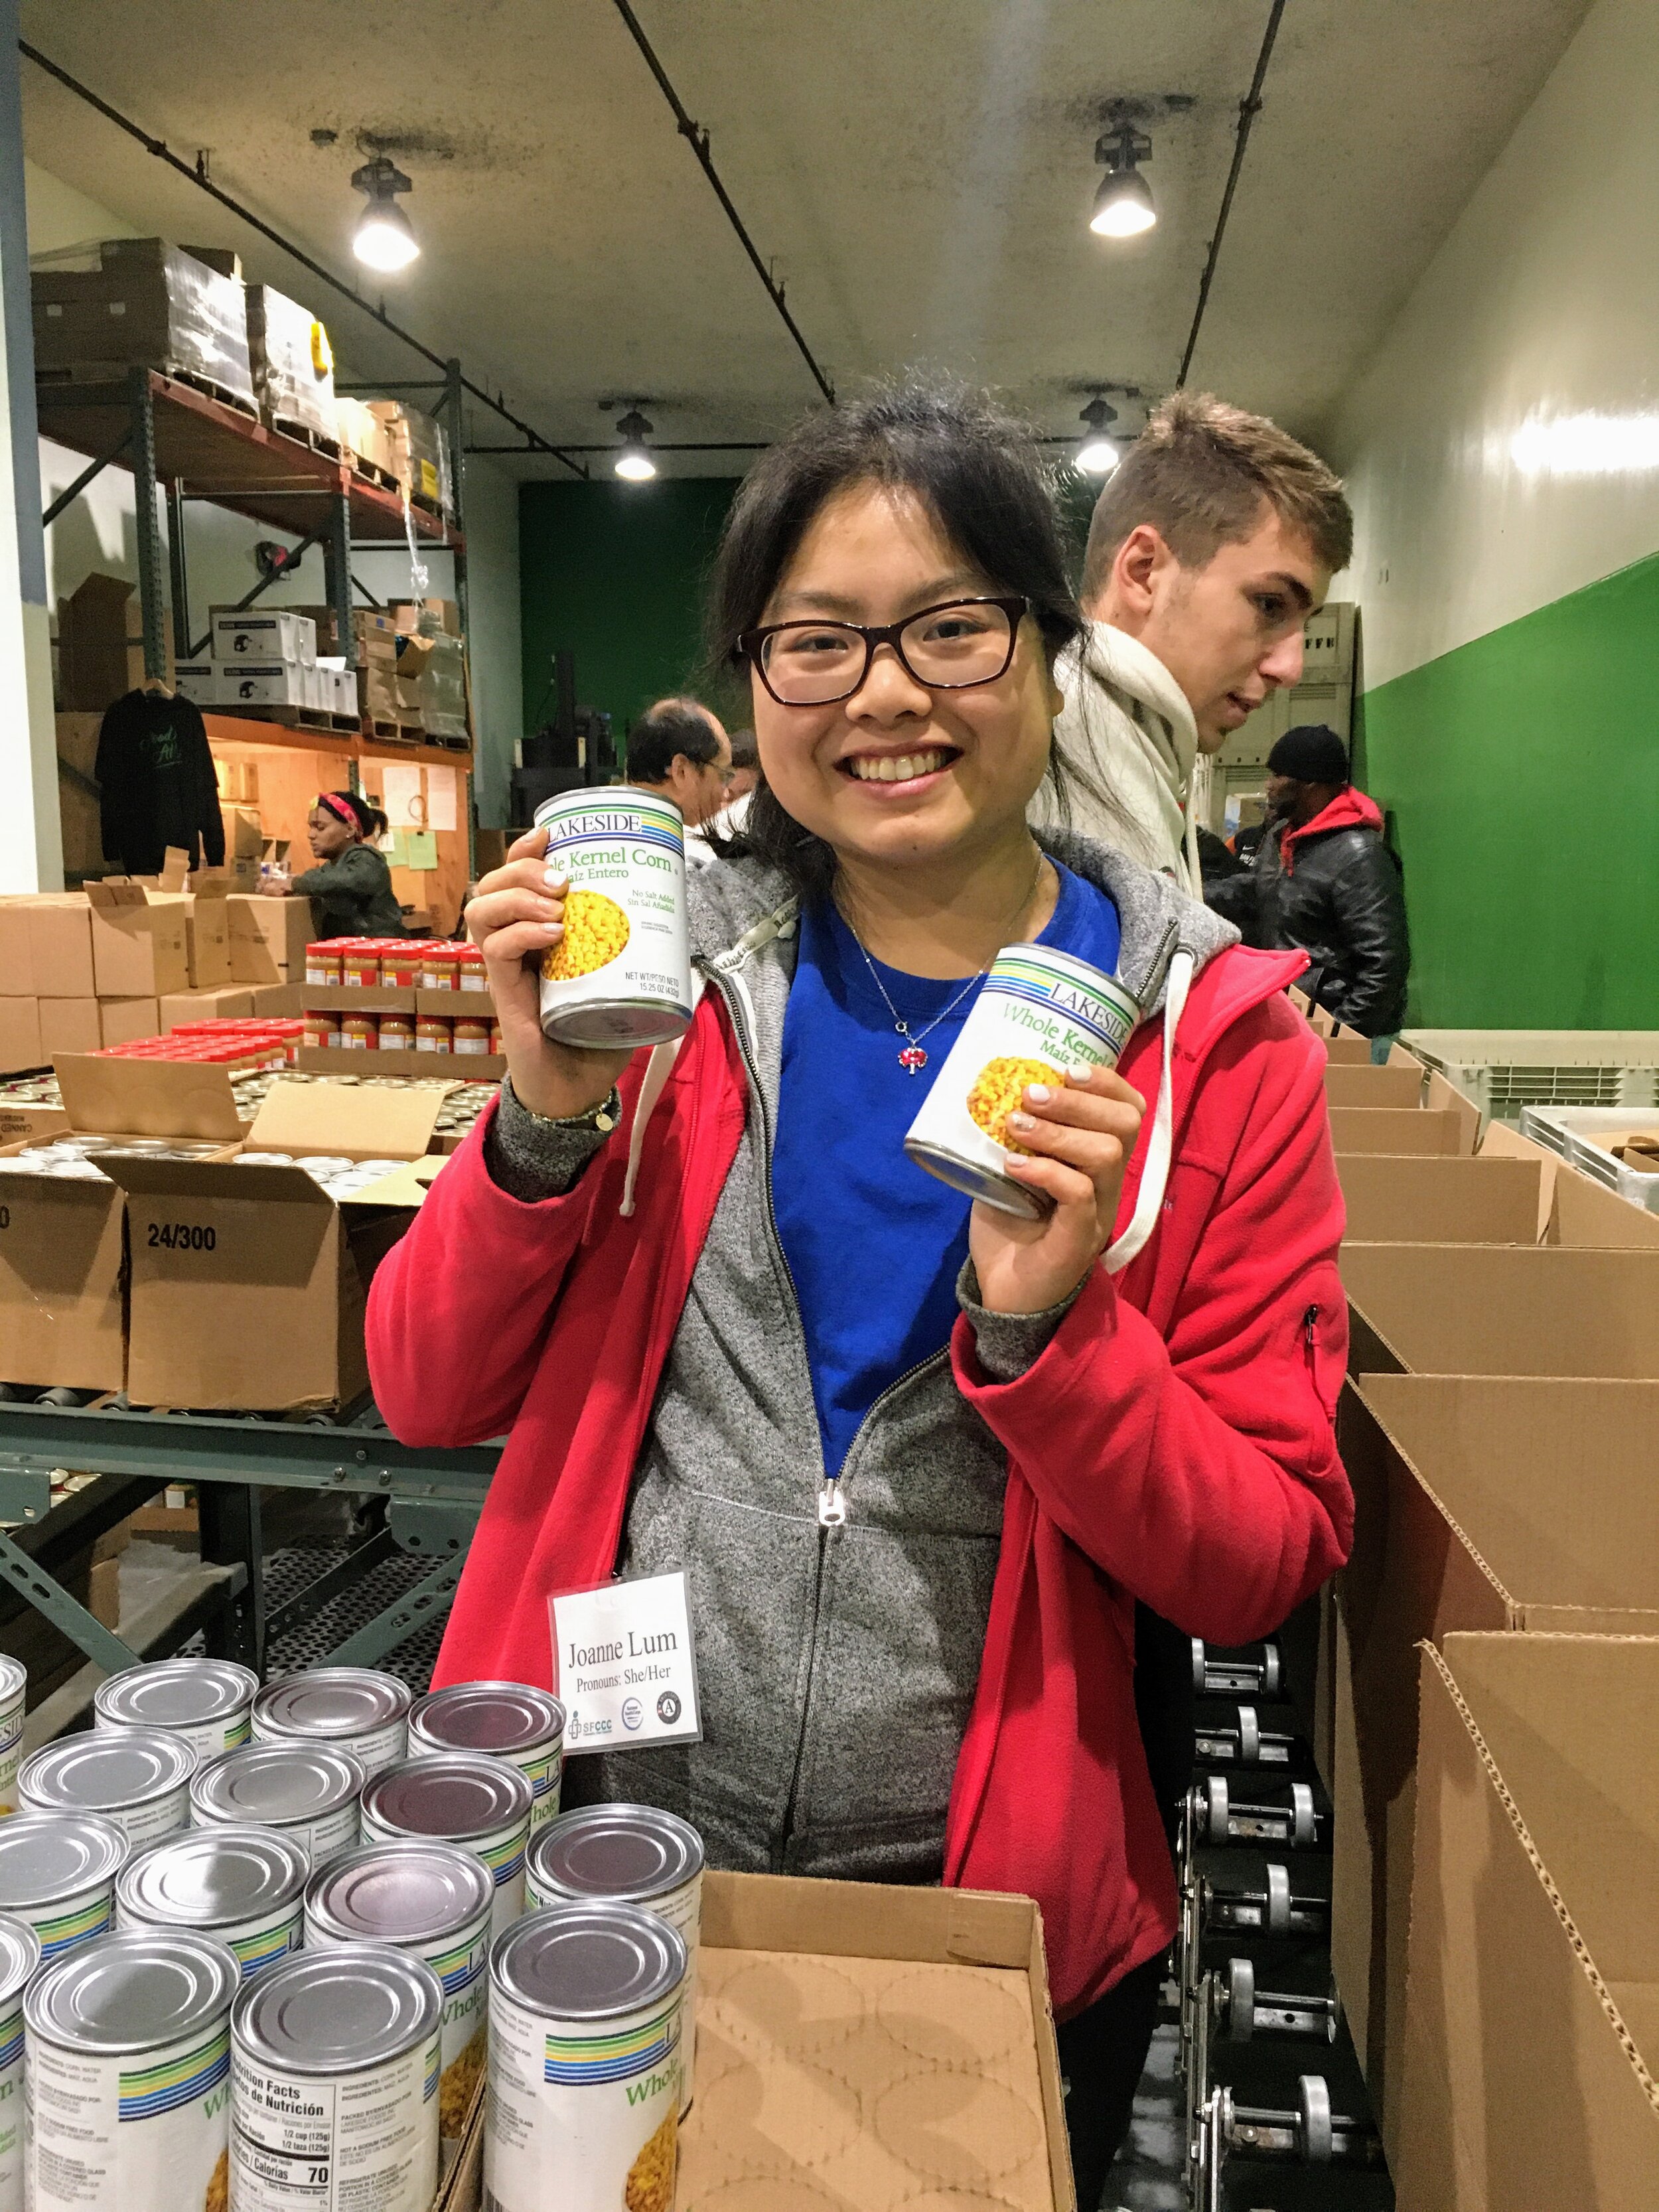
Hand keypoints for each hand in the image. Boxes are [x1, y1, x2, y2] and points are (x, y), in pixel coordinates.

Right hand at [464, 827, 637, 1118]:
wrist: (577, 1088)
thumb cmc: (597, 1033)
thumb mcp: (623, 982)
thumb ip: (641, 951)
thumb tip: (680, 917)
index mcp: (536, 931)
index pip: (514, 877)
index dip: (525, 849)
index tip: (551, 833)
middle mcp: (514, 944)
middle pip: (491, 883)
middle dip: (521, 866)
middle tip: (563, 876)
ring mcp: (506, 968)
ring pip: (481, 910)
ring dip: (516, 895)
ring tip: (555, 901)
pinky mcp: (503, 994)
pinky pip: (495, 951)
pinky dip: (519, 933)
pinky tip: (550, 933)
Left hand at [968, 1064, 1145, 1315]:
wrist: (1001, 1294)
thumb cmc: (1009, 1230)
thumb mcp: (1009, 1170)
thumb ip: (1015, 1137)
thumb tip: (995, 1089)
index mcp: (1098, 1164)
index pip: (1129, 1111)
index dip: (1106, 1082)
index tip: (1065, 1068)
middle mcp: (1109, 1185)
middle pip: (1125, 1125)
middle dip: (1078, 1099)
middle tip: (1031, 1093)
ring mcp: (1099, 1212)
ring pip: (1106, 1154)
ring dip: (1057, 1131)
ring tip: (1015, 1127)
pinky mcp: (1080, 1238)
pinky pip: (1079, 1192)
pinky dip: (1045, 1170)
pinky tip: (1012, 1167)